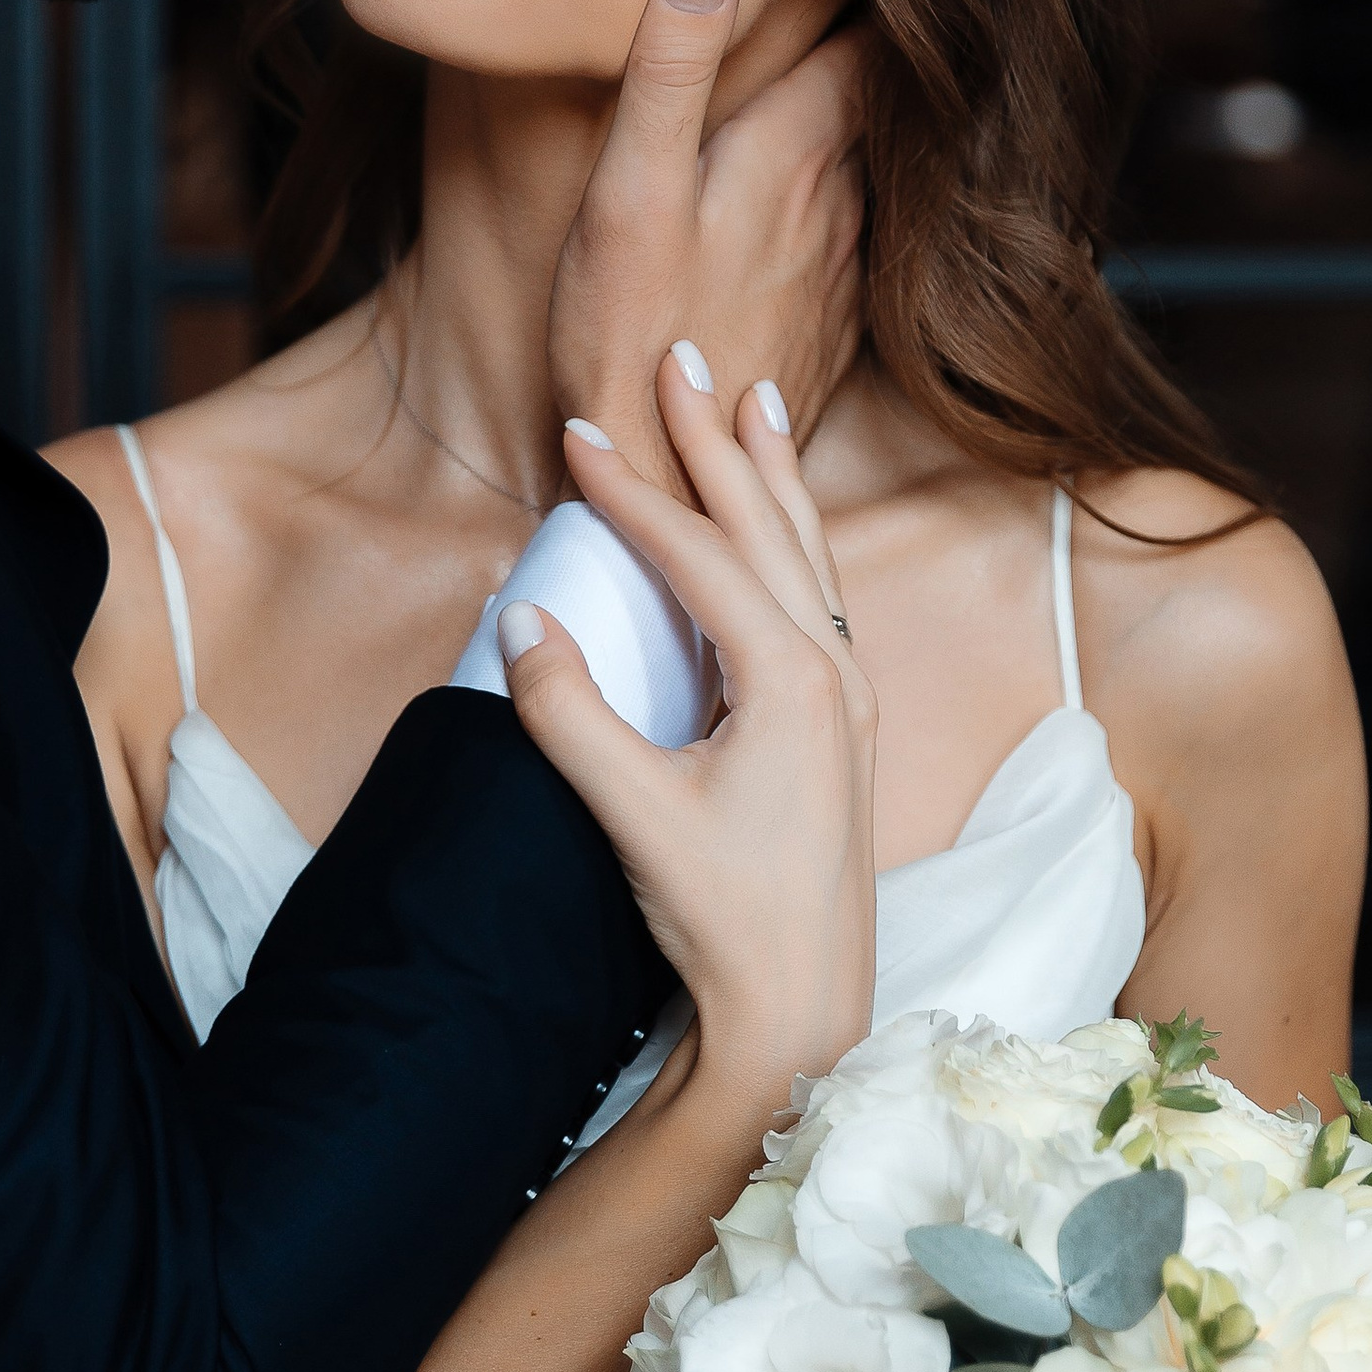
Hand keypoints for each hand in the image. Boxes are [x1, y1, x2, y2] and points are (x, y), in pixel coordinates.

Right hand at [499, 348, 875, 1098]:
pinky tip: (782, 533)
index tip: (578, 433)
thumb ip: (570, 711)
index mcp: (792, 678)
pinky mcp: (843, 733)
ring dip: (771, 475)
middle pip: (771, 525)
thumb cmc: (726, 920)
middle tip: (683, 356)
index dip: (633, 492)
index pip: (700, 555)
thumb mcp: (632, 813)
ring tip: (755, 402)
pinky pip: (819, 597)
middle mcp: (834, 673)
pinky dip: (791, 539)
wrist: (802, 1015)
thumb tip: (522, 616)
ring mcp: (849, 702)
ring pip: (808, 554)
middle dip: (718, 440)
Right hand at [546, 0, 865, 493]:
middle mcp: (840, 199)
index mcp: (795, 149)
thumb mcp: (630, 189)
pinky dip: (847, 199)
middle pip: (878, 93)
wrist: (673, 487)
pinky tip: (812, 202)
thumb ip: (670, 65)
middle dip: (871, 39)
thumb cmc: (632, 334)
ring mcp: (844, 266)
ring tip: (838, 71)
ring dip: (864, 118)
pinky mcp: (833, 325)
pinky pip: (858, 236)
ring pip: (874, 163)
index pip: (864, 31)